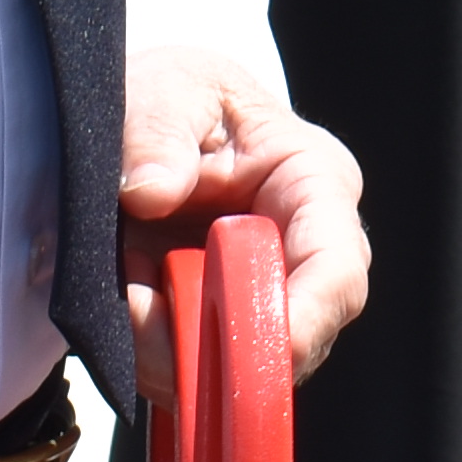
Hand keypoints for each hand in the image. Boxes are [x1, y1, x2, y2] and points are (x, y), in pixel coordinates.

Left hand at [122, 36, 368, 388]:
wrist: (137, 122)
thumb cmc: (173, 95)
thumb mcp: (164, 89)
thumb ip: (156, 133)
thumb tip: (152, 191)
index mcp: (313, 182)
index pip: (337, 268)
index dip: (303, 319)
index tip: (241, 346)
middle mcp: (302, 253)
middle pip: (293, 338)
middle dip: (217, 344)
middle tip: (140, 307)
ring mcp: (262, 299)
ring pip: (237, 367)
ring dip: (172, 349)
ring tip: (124, 285)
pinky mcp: (221, 329)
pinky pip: (197, 372)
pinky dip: (153, 354)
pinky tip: (126, 301)